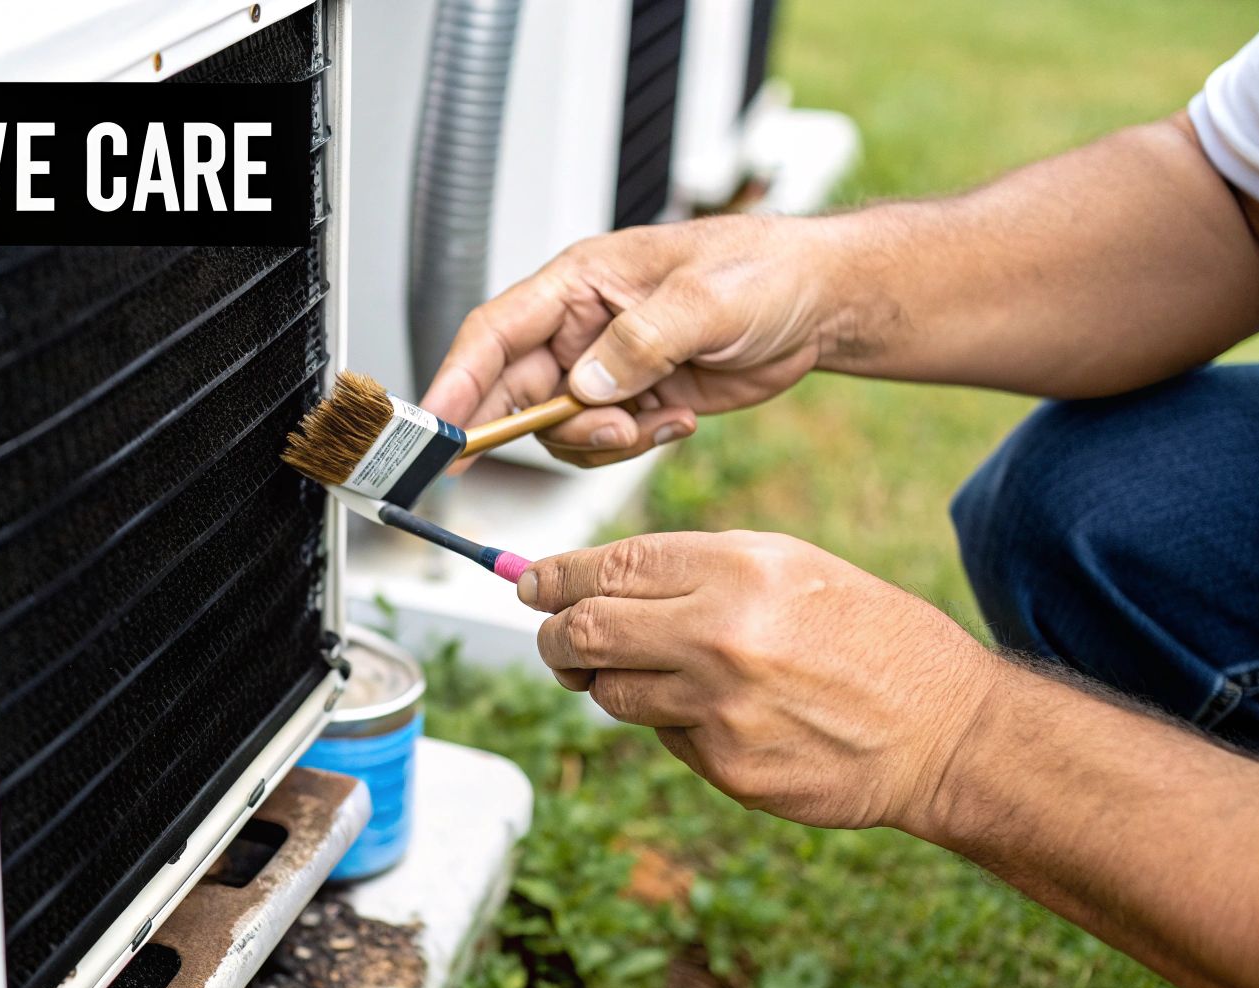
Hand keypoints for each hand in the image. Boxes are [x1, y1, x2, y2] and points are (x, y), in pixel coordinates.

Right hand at [420, 216, 843, 466]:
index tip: (437, 428)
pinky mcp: (634, 400)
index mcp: (578, 283)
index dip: (457, 380)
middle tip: (574, 441)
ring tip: (649, 422)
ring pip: (558, 429)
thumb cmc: (765, 271)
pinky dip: (634, 445)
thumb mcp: (705, 299)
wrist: (821, 304)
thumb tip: (586, 387)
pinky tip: (680, 419)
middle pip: (515, 390)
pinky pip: (604, 443)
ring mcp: (605, 368)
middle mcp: (579, 328)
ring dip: (597, 441)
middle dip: (532, 428)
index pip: (494, 333)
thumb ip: (640, 343)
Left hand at [518, 531, 1000, 830]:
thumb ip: (691, 568)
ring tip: (654, 670)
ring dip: (609, 681)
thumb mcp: (788, 565)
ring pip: (611, 693)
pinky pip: (662, 737)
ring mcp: (720, 709)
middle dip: (554, 634)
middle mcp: (721, 636)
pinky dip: (672, 722)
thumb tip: (590, 580)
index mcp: (738, 570)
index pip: (608, 568)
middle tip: (553, 635)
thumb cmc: (863, 633)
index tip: (530, 584)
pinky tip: (724, 713)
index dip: (554, 578)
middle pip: (585, 633)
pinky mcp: (726, 768)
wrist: (941, 729)